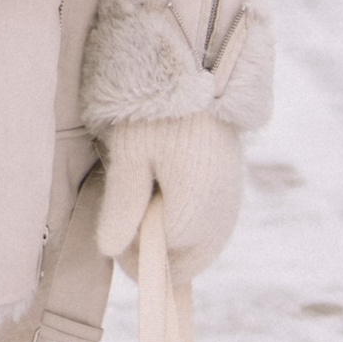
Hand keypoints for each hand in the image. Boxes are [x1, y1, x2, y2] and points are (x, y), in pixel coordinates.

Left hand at [96, 113, 243, 272]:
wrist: (202, 75)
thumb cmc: (160, 112)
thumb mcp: (131, 155)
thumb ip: (121, 206)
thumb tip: (109, 250)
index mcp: (194, 210)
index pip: (160, 259)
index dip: (132, 253)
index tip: (114, 230)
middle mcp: (220, 216)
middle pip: (187, 266)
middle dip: (156, 258)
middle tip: (130, 225)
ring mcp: (231, 206)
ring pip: (201, 251)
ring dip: (173, 244)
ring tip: (148, 206)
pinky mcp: (234, 194)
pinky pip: (212, 232)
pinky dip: (189, 230)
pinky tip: (168, 199)